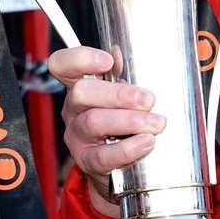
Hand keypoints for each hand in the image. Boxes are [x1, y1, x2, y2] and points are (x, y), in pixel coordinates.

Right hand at [49, 46, 165, 218]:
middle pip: (81, 92)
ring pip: (93, 122)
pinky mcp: (87, 160)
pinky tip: (147, 142)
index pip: (62, 65)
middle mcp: (74, 109)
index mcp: (81, 86)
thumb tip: (121, 54)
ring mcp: (77, 135)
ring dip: (130, 121)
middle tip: (149, 100)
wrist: (120, 164)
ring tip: (156, 123)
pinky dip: (128, 148)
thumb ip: (125, 75)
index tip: (108, 61)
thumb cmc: (125, 122)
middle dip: (119, 94)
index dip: (80, 59)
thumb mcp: (126, 96)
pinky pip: (102, 156)